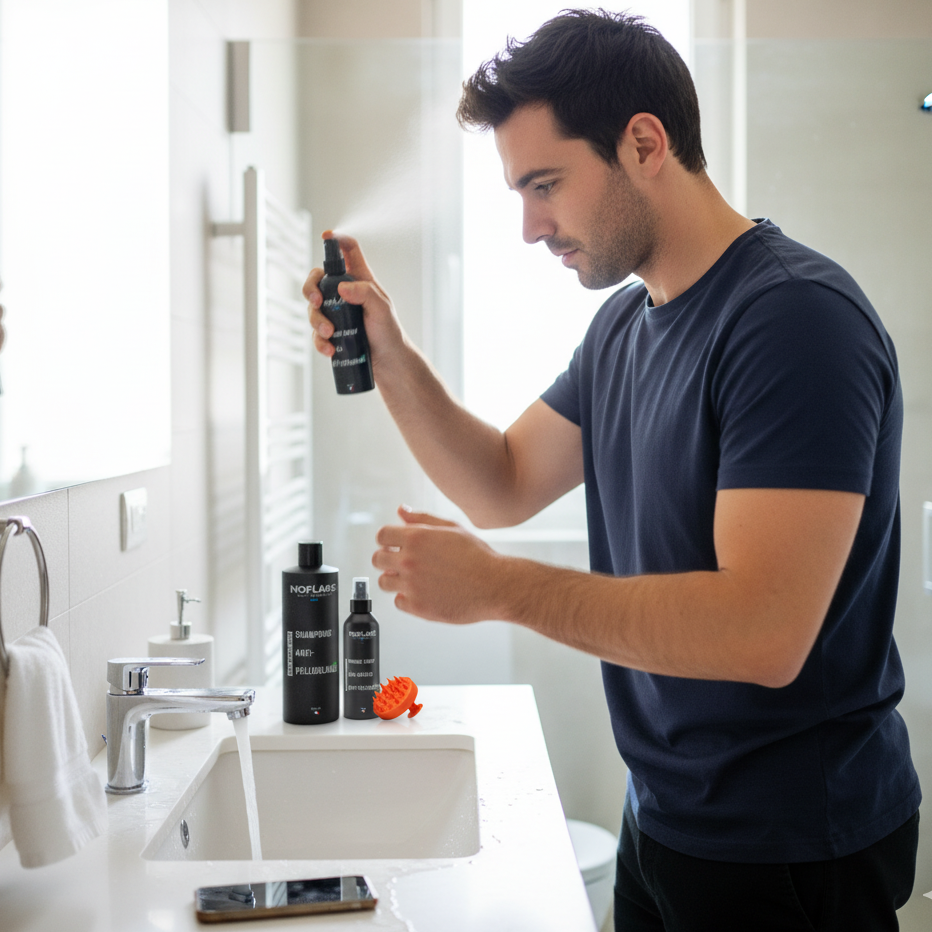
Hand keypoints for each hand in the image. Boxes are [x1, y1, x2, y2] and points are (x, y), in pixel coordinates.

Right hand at [302, 233, 402, 370]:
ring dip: (316, 320)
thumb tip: (342, 287)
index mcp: (360, 280)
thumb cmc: (389, 332)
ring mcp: (336, 312)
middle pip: (318, 278)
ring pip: (313, 307)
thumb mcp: (382, 309)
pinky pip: (316, 332)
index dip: (337, 240)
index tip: (327, 236)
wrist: (388, 362)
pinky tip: (329, 349)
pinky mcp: (331, 332)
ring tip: (330, 334)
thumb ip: (365, 293)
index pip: (349, 251)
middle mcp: (345, 293)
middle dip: (310, 287)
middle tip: (316, 302)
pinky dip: (319, 341)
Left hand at [373, 506, 503, 622]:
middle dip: (387, 558)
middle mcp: (409, 561)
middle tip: (403, 562)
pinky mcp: (418, 607)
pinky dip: (407, 598)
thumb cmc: (477, 557)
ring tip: (413, 578)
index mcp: (416, 538)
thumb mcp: (452, 529)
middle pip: (377, 559)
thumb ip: (422, 519)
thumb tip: (402, 511)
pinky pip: (398, 602)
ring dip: (394, 579)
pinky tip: (422, 592)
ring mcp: (412, 586)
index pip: (382, 535)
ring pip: (384, 582)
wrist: (495, 586)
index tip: (395, 545)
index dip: (388, 539)